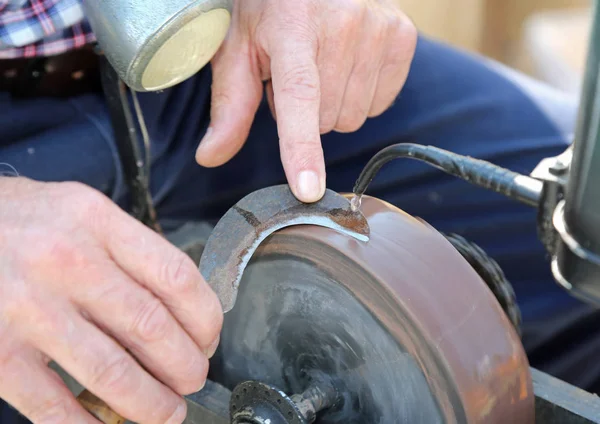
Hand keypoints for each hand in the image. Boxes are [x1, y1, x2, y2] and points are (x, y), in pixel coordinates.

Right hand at [0, 178, 222, 422]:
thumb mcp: (79, 211)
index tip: (209, 339)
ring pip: (113, 373)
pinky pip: (54, 405)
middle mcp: (67, 261)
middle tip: (194, 379)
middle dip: (186, 366)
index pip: (176, 276)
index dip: (206, 318)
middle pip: (152, 328)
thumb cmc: (20, 222)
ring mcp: (29, 308)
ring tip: (167, 412)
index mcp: (96, 222)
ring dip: (151, 403)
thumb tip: (179, 303)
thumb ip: (127, 249)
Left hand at [195, 0, 416, 202]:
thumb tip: (210, 156)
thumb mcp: (240, 46)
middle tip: (294, 75)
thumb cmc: (271, 8)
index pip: (300, 97)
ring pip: (353, 117)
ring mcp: (379, 28)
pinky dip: (359, 95)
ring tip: (321, 65)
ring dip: (333, 104)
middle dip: (306, 112)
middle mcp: (344, 23)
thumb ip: (229, 105)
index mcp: (294, 25)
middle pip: (326, 120)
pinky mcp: (403, 36)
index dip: (302, 148)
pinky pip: (379, 104)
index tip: (309, 188)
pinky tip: (347, 64)